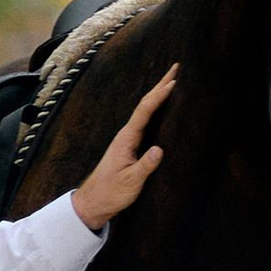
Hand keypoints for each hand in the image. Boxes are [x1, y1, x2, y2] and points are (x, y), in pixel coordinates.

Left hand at [73, 66, 177, 230]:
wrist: (93, 202)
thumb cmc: (110, 192)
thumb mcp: (130, 182)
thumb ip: (145, 165)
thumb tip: (160, 149)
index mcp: (126, 139)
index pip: (145, 111)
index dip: (160, 95)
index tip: (174, 81)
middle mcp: (126, 134)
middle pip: (145, 104)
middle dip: (160, 85)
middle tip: (176, 67)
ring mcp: (127, 139)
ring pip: (146, 111)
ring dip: (159, 94)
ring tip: (173, 81)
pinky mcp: (130, 147)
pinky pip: (146, 121)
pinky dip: (156, 109)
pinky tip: (162, 108)